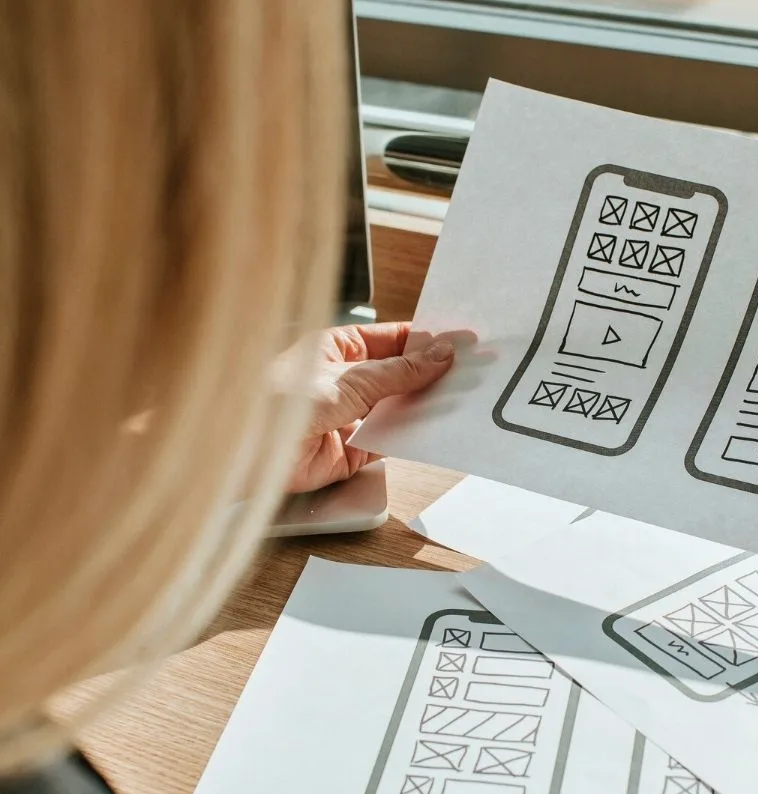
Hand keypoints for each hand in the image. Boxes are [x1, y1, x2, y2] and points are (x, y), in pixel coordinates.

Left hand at [287, 322, 456, 493]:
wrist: (249, 450)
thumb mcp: (351, 377)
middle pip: (401, 375)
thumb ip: (399, 371)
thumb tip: (439, 354)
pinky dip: (414, 438)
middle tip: (472, 372)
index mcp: (339, 348)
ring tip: (464, 400)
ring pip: (400, 409)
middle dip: (433, 375)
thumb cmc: (279, 399)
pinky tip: (438, 430)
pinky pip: (393, 442)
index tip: (461, 341)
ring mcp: (351, 417)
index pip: (393, 340)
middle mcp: (346, 381)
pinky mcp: (354, 452)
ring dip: (427, 406)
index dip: (428, 340)